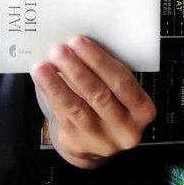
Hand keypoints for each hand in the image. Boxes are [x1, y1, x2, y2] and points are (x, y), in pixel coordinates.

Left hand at [30, 35, 155, 168]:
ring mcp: (102, 139)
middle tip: (59, 50)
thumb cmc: (108, 103)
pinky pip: (62, 115)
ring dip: (57, 83)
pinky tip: (41, 79)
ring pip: (77, 108)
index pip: (122, 82)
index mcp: (142, 109)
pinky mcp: (79, 142)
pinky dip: (50, 94)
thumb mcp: (117, 92)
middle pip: (100, 95)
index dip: (99, 61)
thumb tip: (77, 44)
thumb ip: (106, 72)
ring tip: (43, 66)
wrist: (96, 141)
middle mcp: (126, 128)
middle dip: (77, 69)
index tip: (78, 41)